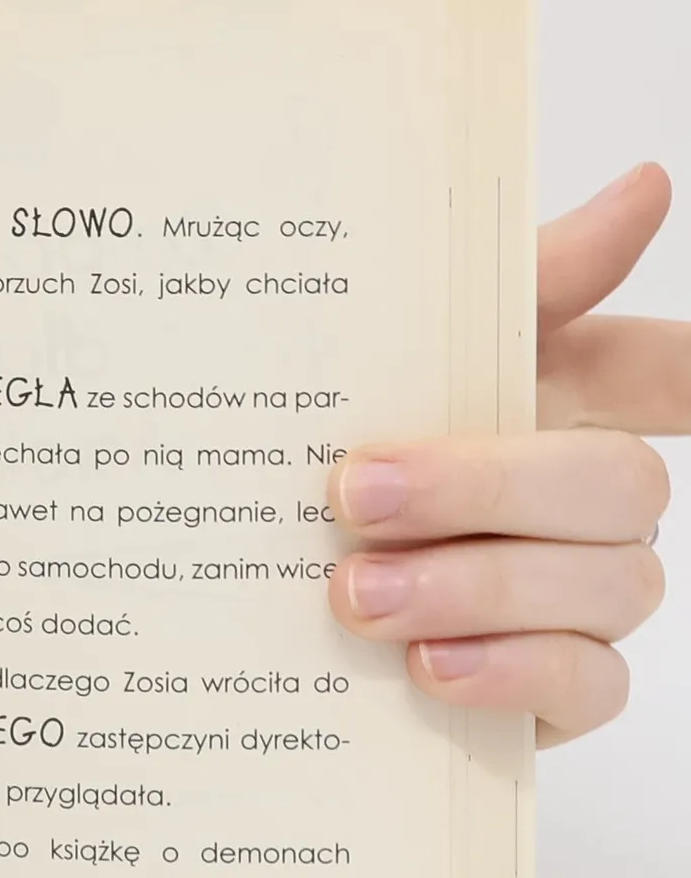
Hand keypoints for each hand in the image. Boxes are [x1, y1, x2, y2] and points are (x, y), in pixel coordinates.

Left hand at [329, 163, 684, 744]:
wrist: (233, 608)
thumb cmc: (317, 460)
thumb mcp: (387, 361)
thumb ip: (523, 285)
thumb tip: (647, 186)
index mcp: (550, 401)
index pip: (666, 371)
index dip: (690, 369)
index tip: (689, 369)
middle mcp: (579, 499)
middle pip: (623, 483)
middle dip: (487, 485)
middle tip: (353, 493)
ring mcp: (576, 598)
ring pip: (612, 587)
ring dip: (477, 586)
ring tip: (355, 592)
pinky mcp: (552, 691)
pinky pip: (592, 683)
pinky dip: (511, 672)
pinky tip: (428, 664)